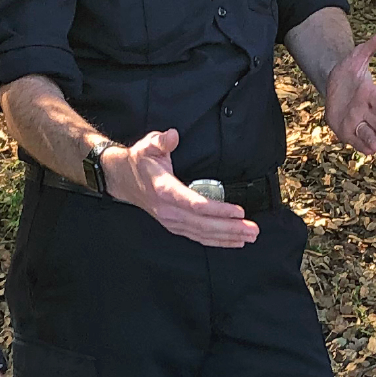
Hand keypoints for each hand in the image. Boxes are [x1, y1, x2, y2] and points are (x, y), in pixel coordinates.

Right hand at [103, 129, 257, 247]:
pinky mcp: (175, 226)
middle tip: (253, 229)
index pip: (194, 204)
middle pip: (203, 224)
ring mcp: (171, 221)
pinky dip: (217, 241)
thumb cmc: (140, 162)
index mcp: (164, 190)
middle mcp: (168, 210)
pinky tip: (233, 241)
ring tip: (249, 236)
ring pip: (203, 234)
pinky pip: (198, 237)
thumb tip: (173, 135)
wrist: (122, 179)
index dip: (218, 209)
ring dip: (227, 236)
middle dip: (230, 227)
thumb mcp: (148, 145)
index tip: (238, 211)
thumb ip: (161, 140)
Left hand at [325, 24, 375, 155]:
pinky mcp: (345, 130)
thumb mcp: (360, 53)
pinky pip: (354, 141)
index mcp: (371, 94)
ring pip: (367, 134)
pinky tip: (367, 151)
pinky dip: (360, 145)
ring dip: (372, 140)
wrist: (333, 81)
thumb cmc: (350, 68)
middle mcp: (366, 110)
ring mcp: (356, 121)